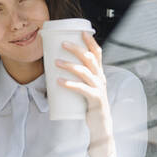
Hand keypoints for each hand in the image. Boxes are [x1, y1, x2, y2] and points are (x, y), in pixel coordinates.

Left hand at [56, 32, 115, 156]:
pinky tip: (59, 82)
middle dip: (76, 49)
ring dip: (69, 65)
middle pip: (90, 58)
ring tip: (55, 63)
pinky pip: (82, 89)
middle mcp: (101, 78)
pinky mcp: (95, 100)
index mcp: (99, 74)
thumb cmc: (90, 105)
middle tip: (62, 44)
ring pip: (85, 72)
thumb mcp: (86, 87)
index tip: (81, 31)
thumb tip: (55, 67)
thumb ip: (76, 78)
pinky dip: (70, 84)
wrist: (100, 125)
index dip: (90, 41)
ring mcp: (99, 88)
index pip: (98, 53)